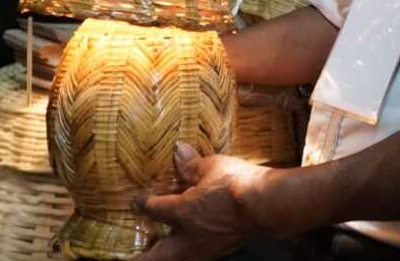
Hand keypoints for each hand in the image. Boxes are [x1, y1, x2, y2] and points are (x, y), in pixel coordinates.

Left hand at [137, 142, 272, 260]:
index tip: (138, 200)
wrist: (267, 206)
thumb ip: (193, 164)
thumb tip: (178, 151)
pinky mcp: (224, 249)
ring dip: (166, 256)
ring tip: (160, 253)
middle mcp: (189, 237)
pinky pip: (199, 256)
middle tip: (131, 258)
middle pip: (157, 256)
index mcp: (181, 213)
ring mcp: (206, 248)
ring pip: (177, 260)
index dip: (143, 203)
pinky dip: (189, 253)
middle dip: (143, 257)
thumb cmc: (238, 184)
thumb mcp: (213, 166)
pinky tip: (193, 244)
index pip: (154, 209)